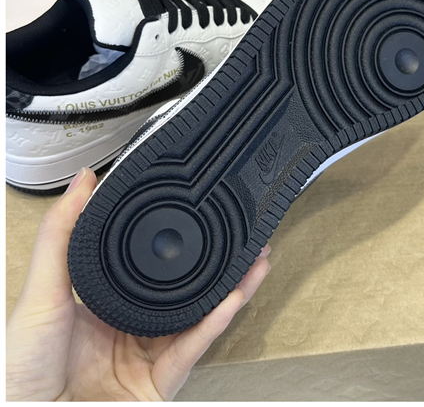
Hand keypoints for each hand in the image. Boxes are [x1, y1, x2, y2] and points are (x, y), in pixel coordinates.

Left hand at [7, 170, 269, 398]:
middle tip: (238, 235)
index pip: (142, 270)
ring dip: (226, 292)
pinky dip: (214, 325)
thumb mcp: (40, 293)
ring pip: (195, 321)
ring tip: (253, 260)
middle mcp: (124, 333)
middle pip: (178, 295)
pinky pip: (190, 352)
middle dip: (212, 267)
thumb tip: (82, 183)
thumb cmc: (20, 371)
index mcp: (98, 307)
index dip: (169, 245)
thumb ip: (60, 236)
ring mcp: (142, 362)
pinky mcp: (155, 388)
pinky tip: (232, 298)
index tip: (189, 212)